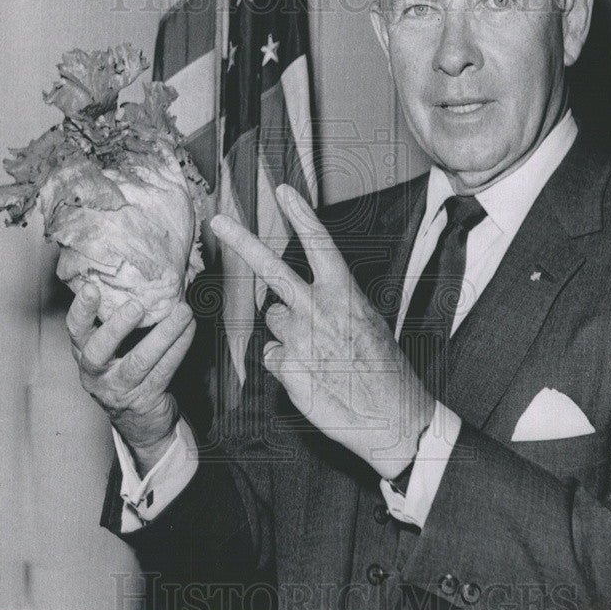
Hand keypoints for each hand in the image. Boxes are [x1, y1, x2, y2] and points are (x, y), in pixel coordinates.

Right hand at [66, 284, 195, 475]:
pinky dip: (179, 347)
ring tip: (182, 311)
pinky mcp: (145, 399)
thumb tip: (144, 277)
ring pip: (140, 361)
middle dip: (117, 327)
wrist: (140, 421)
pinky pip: (164, 370)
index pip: (75, 331)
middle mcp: (96, 373)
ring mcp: (119, 389)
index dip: (81, 310)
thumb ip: (118, 320)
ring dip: (164, 334)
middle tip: (136, 305)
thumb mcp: (113, 349)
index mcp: (84, 353)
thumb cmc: (126, 370)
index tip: (90, 288)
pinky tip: (190, 329)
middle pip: (99, 351)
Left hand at [211, 184, 434, 478]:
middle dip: (242, 242)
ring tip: (319, 356)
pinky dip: (286, 365)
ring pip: (273, 322)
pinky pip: (273, 356)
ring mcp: (299, 338)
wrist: (391, 417)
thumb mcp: (368, 325)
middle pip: (272, 270)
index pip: (320, 245)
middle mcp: (318, 309)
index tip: (284, 192)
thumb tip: (299, 305)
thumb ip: (334, 306)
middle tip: (218, 222)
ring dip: (287, 333)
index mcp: (345, 294)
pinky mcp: (287, 369)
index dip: (301, 215)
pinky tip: (312, 377)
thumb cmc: (384, 372)